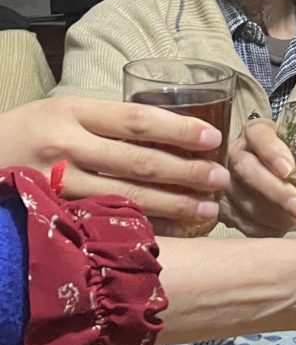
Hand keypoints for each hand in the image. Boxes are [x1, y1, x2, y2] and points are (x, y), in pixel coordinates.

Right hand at [0, 97, 228, 235]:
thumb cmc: (26, 134)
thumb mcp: (60, 113)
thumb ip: (106, 122)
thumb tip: (170, 131)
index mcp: (73, 112)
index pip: (139, 120)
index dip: (180, 130)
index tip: (213, 139)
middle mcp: (65, 145)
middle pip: (139, 160)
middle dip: (186, 172)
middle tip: (220, 179)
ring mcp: (55, 184)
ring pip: (126, 195)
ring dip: (174, 204)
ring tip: (208, 209)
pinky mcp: (51, 215)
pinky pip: (106, 221)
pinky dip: (143, 226)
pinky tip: (173, 231)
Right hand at [220, 118, 295, 236]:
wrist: (269, 172)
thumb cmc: (293, 158)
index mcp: (257, 132)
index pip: (259, 134)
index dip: (272, 152)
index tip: (289, 169)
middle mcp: (236, 152)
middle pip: (246, 169)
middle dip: (274, 190)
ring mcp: (224, 180)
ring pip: (241, 198)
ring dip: (270, 214)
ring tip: (295, 222)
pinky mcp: (223, 205)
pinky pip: (238, 220)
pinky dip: (261, 228)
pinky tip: (280, 230)